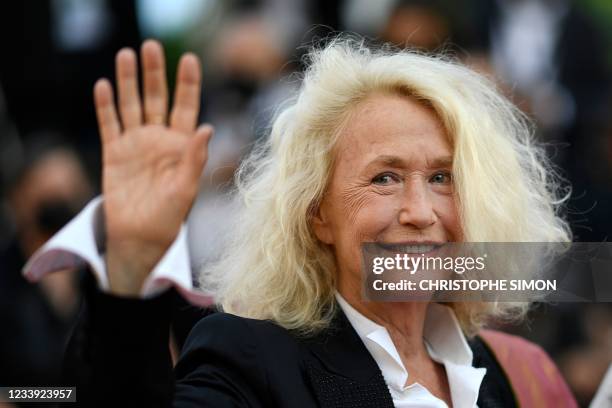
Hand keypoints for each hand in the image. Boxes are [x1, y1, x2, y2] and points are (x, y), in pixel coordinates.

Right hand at [94, 40, 212, 295]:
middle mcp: (159, 139)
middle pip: (156, 99)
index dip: (188, 83)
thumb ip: (195, 158)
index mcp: (181, 145)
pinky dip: (106, 106)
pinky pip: (109, 124)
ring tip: (126, 54)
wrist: (140, 238)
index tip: (189, 59)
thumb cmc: (170, 218)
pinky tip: (104, 85)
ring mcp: (136, 145)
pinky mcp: (115, 154)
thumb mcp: (186, 188)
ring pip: (131, 105)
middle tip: (151, 46)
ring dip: (128, 81)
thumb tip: (208, 127)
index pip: (186, 106)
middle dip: (154, 73)